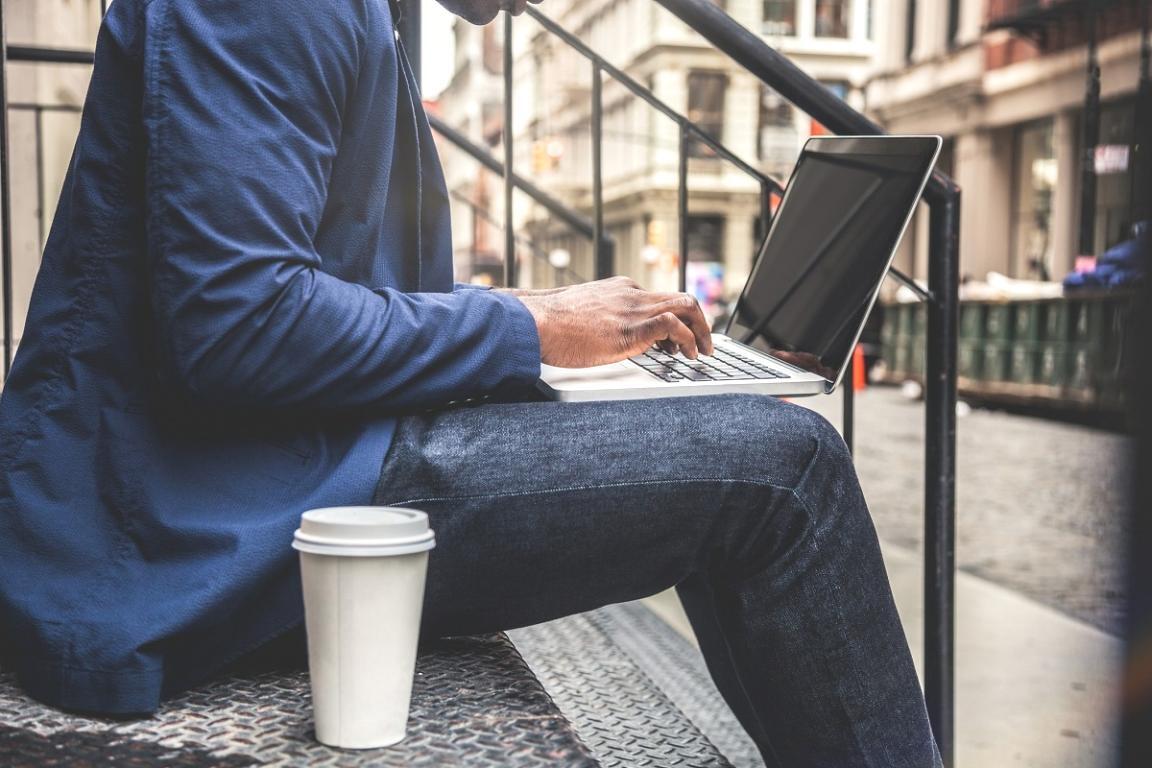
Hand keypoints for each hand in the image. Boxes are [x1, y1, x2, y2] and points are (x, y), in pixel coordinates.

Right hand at [514, 276, 713, 367]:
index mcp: (619, 290)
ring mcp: (633, 309)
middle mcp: (631, 294)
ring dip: (701, 330)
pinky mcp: (632, 328)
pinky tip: (687, 356)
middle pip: (680, 298)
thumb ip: (596, 321)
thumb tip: (595, 338)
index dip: (676, 320)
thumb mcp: (579, 317)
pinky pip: (674, 325)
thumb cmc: (547, 325)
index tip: (678, 339)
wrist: (534, 322)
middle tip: (703, 343)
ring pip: (686, 306)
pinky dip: (688, 340)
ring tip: (702, 352)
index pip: (659, 299)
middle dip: (698, 321)